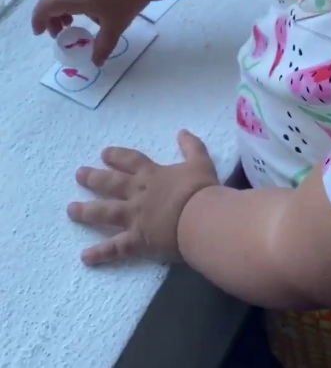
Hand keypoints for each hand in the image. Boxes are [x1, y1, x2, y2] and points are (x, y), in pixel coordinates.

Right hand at [32, 0, 147, 65]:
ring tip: (70, 24)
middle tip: (59, 34)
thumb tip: (96, 63)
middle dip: (49, 18)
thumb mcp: (113, 27)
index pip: (44, 9)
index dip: (39, 21)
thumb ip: (103, 47)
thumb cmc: (123, 1)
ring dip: (58, 9)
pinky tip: (84, 11)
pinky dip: (67, 1)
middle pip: (49, 1)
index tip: (40, 33)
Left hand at [67, 131, 218, 265]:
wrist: (201, 217)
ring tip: (71, 210)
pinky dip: (100, 253)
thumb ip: (192, 146)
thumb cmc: (201, 190)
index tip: (104, 153)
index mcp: (153, 175)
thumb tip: (182, 132)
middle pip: (111, 183)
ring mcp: (134, 217)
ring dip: (86, 211)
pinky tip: (85, 257)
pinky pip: (115, 248)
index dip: (117, 156)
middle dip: (94, 178)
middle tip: (78, 174)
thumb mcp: (201, 162)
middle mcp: (138, 194)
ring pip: (105, 212)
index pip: (131, 161)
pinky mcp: (136, 240)